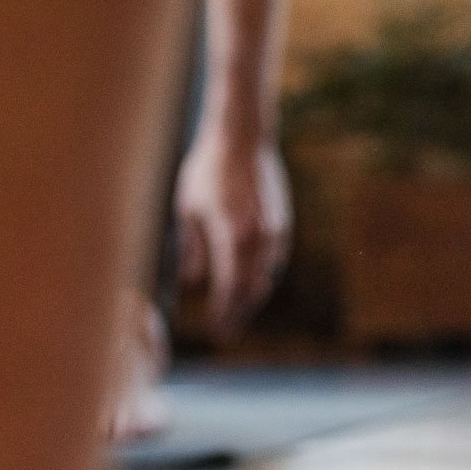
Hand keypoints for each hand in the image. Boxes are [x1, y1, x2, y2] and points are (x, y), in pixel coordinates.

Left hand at [174, 126, 291, 337]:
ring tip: (237, 312)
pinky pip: (273, 262)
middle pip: (251, 291)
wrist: (243, 139)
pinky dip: (262, 278)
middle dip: (238, 313)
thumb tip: (192, 280)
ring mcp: (274, 234)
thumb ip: (191, 247)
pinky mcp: (281, 226)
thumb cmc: (209, 169)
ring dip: (251, 299)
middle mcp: (258, 240)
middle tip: (226, 331)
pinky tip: (251, 285)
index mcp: (231, 237)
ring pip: (265, 278)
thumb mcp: (189, 207)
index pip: (229, 288)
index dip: (223, 312)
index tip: (214, 328)